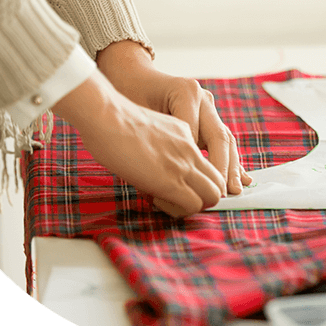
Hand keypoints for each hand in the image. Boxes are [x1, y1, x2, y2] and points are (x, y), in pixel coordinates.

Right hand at [52, 69, 225, 216]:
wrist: (106, 115)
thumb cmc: (113, 119)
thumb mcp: (148, 126)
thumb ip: (160, 141)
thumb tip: (156, 161)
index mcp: (184, 132)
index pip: (209, 161)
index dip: (202, 180)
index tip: (184, 187)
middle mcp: (190, 147)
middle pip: (219, 180)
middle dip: (206, 196)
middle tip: (182, 200)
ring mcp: (183, 163)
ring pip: (213, 195)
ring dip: (196, 205)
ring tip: (171, 203)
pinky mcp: (171, 179)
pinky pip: (193, 204)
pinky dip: (180, 210)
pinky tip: (159, 201)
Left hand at [96, 41, 252, 194]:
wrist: (132, 76)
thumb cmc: (128, 94)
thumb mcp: (136, 115)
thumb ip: (155, 140)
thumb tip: (166, 177)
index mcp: (186, 92)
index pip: (195, 135)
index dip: (195, 164)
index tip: (191, 190)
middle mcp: (203, 98)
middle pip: (219, 137)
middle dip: (223, 168)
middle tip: (225, 193)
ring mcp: (208, 105)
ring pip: (225, 139)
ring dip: (231, 166)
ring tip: (236, 190)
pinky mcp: (208, 115)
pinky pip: (221, 139)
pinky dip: (229, 159)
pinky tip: (240, 178)